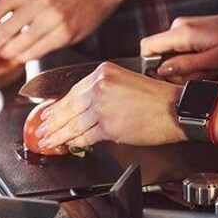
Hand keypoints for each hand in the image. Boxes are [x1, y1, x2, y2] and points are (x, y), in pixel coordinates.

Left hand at [0, 0, 126, 61]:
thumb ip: (12, 2)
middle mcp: (38, 0)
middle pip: (2, 31)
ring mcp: (53, 17)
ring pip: (18, 45)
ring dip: (6, 55)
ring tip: (3, 56)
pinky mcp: (65, 33)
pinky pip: (36, 51)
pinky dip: (24, 57)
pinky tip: (21, 56)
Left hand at [36, 62, 185, 148]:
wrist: (176, 109)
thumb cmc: (157, 98)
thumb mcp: (126, 81)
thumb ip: (103, 89)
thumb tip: (82, 106)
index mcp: (103, 72)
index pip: (73, 90)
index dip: (58, 104)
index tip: (48, 111)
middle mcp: (100, 87)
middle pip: (68, 106)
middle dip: (52, 120)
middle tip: (41, 129)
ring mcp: (103, 107)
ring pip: (73, 123)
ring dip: (58, 134)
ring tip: (47, 140)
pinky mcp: (109, 126)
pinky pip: (85, 136)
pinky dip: (74, 142)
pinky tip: (66, 145)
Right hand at [140, 9, 217, 83]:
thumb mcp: (216, 61)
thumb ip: (186, 66)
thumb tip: (160, 70)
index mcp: (182, 32)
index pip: (147, 47)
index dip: (150, 65)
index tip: (168, 76)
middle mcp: (178, 26)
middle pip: (158, 54)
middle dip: (174, 70)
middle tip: (199, 74)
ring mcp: (182, 27)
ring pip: (169, 54)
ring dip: (184, 67)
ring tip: (207, 67)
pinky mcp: (188, 31)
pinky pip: (178, 50)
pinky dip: (189, 60)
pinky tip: (206, 61)